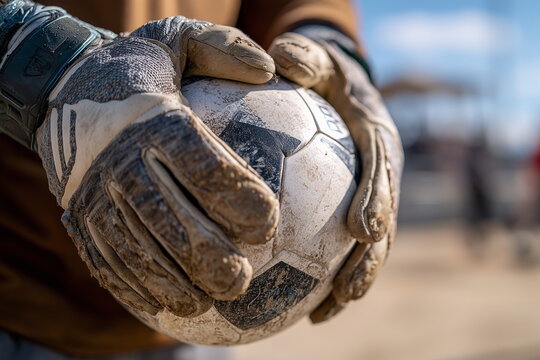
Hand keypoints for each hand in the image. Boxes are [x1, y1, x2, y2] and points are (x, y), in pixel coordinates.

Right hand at [33, 16, 278, 316]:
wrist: (61, 87)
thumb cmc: (135, 68)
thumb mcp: (175, 38)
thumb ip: (223, 48)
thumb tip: (270, 68)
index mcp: (152, 118)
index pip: (199, 162)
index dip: (236, 196)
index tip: (269, 223)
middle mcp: (120, 160)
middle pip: (166, 217)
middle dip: (206, 255)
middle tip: (241, 280)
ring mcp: (94, 192)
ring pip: (134, 247)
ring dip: (171, 282)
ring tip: (206, 303)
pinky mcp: (78, 215)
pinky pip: (105, 257)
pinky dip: (135, 285)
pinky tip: (165, 305)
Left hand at [269, 32, 402, 321]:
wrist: (338, 92)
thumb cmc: (322, 76)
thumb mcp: (314, 58)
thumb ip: (303, 57)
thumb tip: (280, 57)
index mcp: (377, 136)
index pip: (382, 169)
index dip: (378, 199)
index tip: (363, 229)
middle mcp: (381, 174)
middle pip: (385, 222)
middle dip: (371, 259)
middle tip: (350, 289)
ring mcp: (372, 197)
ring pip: (369, 248)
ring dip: (354, 281)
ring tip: (328, 313)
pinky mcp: (355, 214)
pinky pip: (344, 251)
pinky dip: (329, 282)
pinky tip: (307, 312)